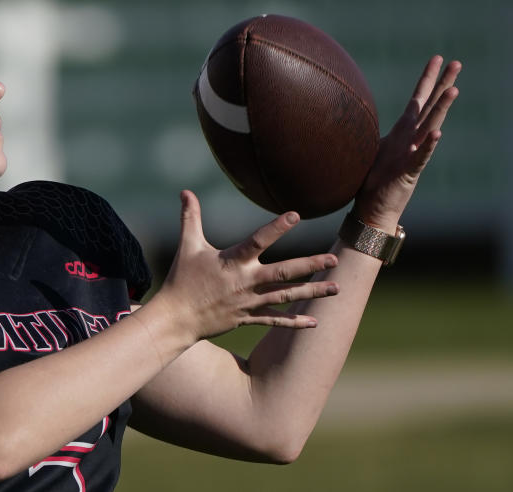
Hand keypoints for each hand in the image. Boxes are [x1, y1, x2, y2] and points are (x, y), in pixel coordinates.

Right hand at [153, 190, 338, 340]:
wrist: (176, 318)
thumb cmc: (181, 279)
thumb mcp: (187, 246)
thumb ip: (190, 218)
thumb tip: (185, 191)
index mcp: (232, 261)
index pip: (258, 241)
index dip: (276, 228)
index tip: (296, 215)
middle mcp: (245, 282)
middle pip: (283, 273)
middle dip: (310, 266)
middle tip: (334, 259)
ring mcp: (248, 302)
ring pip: (286, 296)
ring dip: (312, 292)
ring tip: (337, 287)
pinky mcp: (247, 318)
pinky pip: (275, 320)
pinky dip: (294, 322)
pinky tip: (314, 322)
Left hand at [354, 56, 461, 229]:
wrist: (374, 209)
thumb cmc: (374, 179)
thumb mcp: (375, 147)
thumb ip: (381, 130)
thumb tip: (366, 112)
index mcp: (404, 130)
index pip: (419, 98)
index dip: (428, 78)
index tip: (438, 57)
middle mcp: (412, 138)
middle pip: (431, 106)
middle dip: (444, 84)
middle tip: (458, 63)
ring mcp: (413, 153)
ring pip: (431, 127)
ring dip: (441, 109)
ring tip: (453, 90)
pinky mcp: (409, 171)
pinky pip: (420, 156)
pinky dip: (428, 145)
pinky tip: (437, 133)